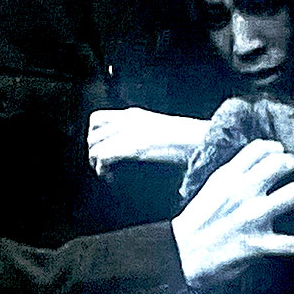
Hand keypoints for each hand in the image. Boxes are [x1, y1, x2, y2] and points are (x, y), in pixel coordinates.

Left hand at [89, 109, 209, 173]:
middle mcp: (128, 121)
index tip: (101, 150)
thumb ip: (144, 133)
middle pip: (92, 132)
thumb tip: (135, 148)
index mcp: (134, 115)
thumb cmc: (188, 138)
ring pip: (94, 145)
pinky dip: (103, 169)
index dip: (95, 136)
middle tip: (102, 164)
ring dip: (97, 161)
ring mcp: (130, 133)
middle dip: (93, 149)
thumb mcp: (160, 129)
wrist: (200, 140)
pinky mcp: (133, 147)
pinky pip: (103, 157)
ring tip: (107, 173)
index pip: (98, 118)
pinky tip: (111, 177)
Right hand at [172, 140, 293, 287]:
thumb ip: (233, 175)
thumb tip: (257, 163)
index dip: (277, 149)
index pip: (260, 149)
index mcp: (228, 177)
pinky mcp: (259, 244)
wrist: (180, 254)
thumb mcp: (211, 189)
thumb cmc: (196, 222)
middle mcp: (243, 192)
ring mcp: (253, 217)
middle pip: (282, 164)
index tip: (282, 154)